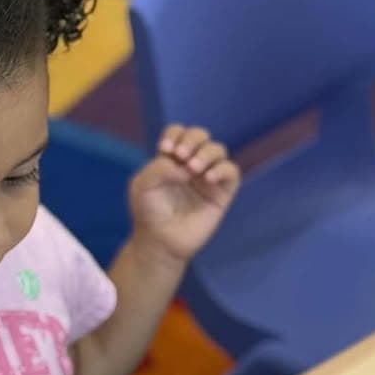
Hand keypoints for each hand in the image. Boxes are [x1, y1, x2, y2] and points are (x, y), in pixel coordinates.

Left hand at [129, 124, 240, 264]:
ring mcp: (208, 178)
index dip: (175, 135)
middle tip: (181, 157)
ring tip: (193, 170)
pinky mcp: (222, 193)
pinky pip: (231, 171)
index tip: (166, 150)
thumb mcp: (143, 185)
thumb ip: (161, 167)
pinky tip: (208, 178)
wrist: (160, 242)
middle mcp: (191, 165)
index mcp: (171, 159)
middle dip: (192, 139)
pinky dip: (222, 169)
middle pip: (200, 135)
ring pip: (217, 150)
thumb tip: (188, 166)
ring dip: (206, 154)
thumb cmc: (149, 213)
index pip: (179, 133)